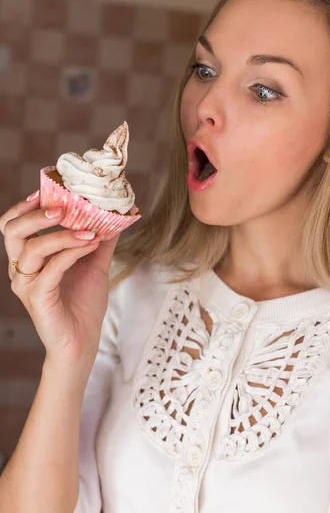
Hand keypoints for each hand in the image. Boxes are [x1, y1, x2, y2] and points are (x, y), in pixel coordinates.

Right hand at [0, 190, 120, 367]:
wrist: (83, 342)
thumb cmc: (83, 304)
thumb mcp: (94, 265)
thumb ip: (100, 240)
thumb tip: (114, 216)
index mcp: (28, 259)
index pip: (13, 225)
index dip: (25, 206)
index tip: (46, 191)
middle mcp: (21, 269)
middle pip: (12, 231)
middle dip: (35, 214)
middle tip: (63, 207)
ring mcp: (26, 285)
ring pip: (32, 248)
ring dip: (63, 234)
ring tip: (90, 230)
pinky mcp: (37, 298)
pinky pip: (51, 268)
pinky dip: (72, 252)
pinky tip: (92, 245)